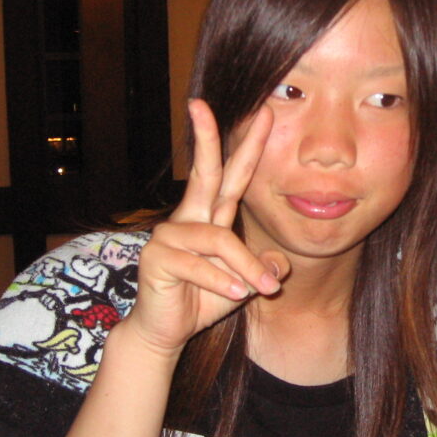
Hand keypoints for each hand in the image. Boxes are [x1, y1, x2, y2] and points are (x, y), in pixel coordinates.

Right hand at [123, 99, 289, 354]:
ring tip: (263, 289)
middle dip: (206, 137)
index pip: (231, 176)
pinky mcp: (157, 257)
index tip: (263, 114)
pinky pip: (199, 266)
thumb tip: (280, 265)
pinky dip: (222, 281)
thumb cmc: (203, 301)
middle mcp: (187, 219)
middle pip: (203, 172)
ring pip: (220, 240)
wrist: (167, 331)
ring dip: (245, 267)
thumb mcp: (244, 284)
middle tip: (201, 105)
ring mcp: (168, 235)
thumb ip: (261, 270)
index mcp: (210, 218)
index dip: (248, 147)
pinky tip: (236, 293)